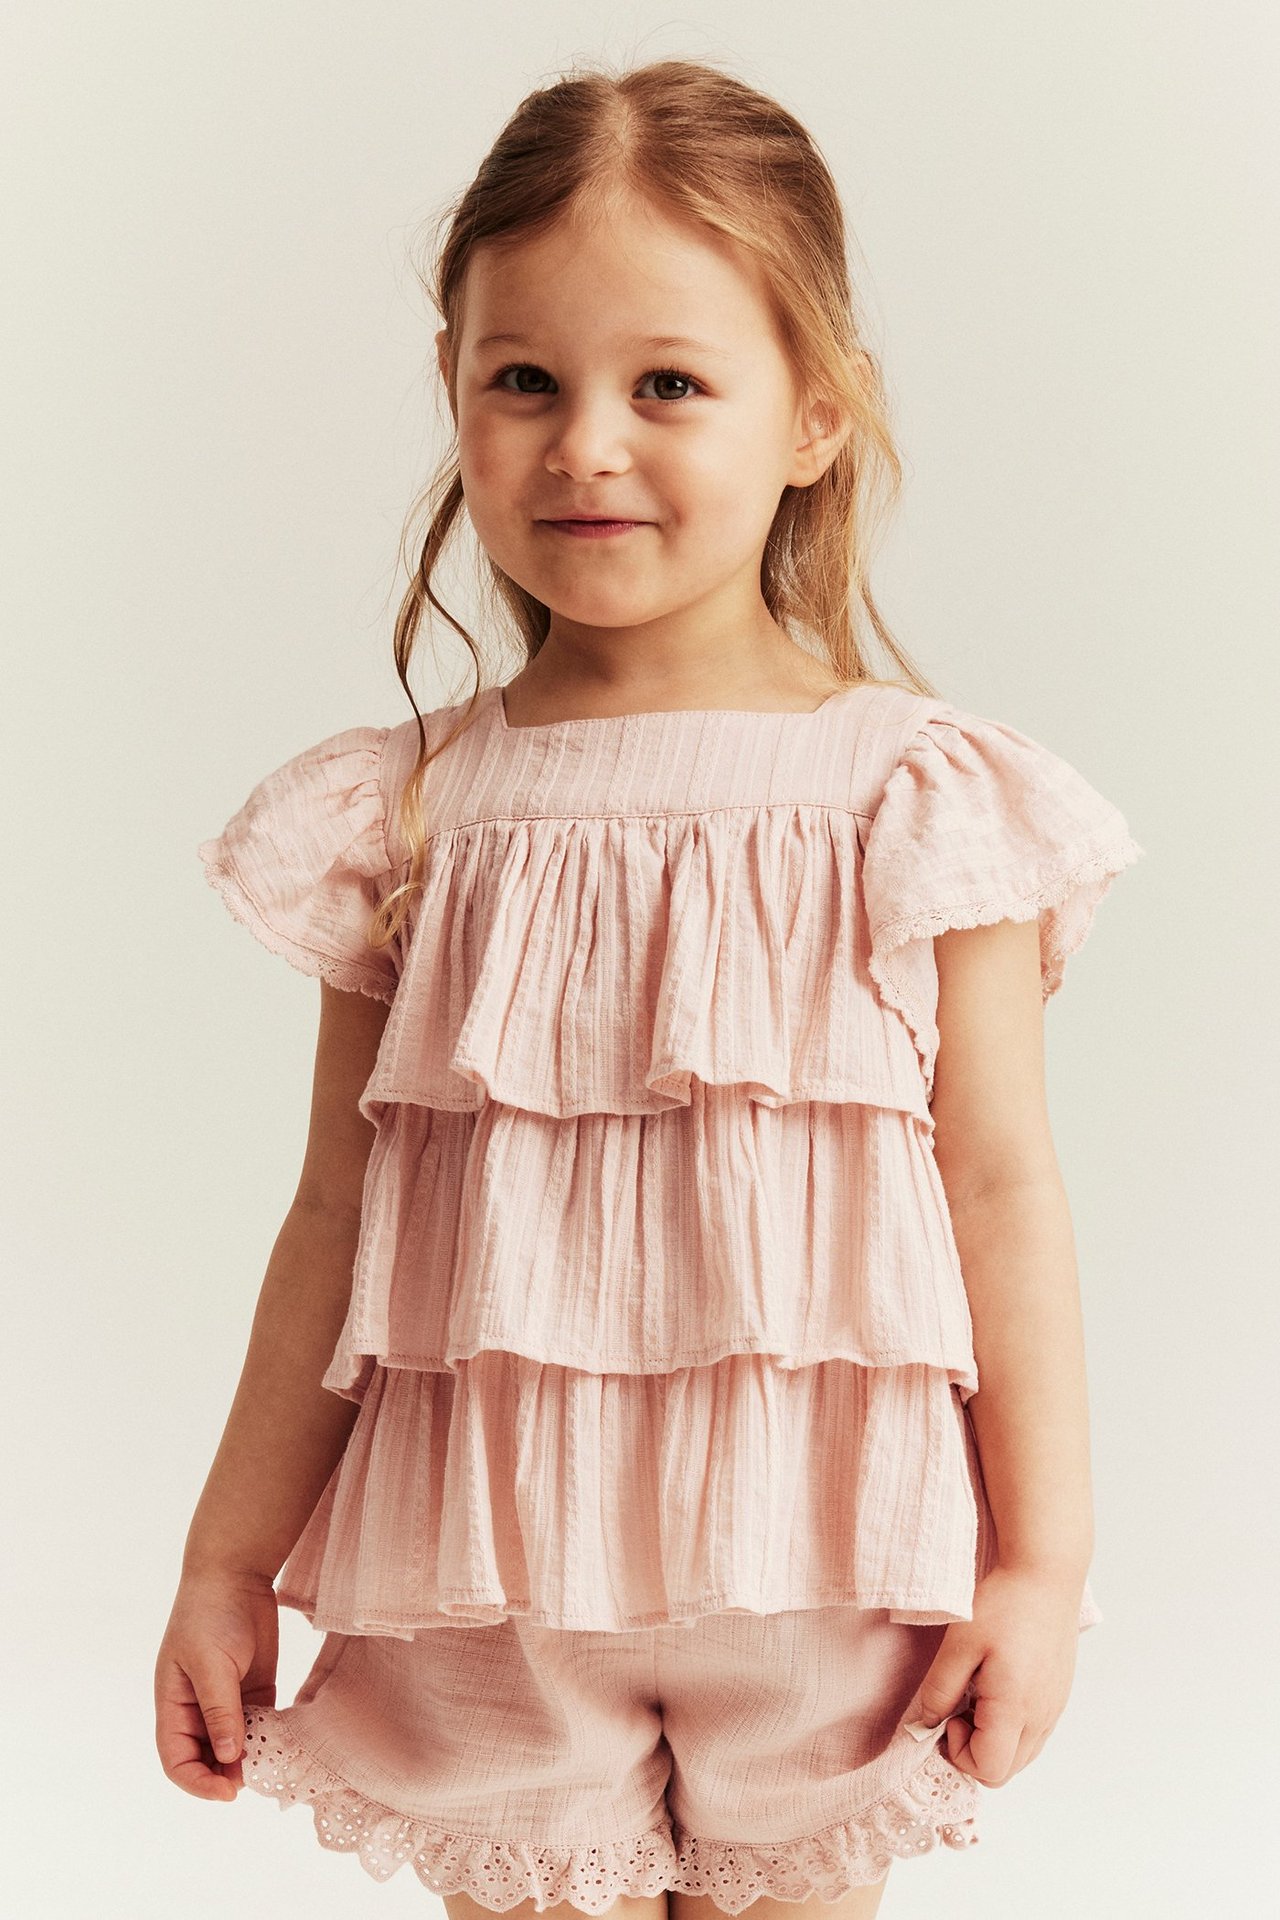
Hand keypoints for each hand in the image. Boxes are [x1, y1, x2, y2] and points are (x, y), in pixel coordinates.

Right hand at [154, 1567, 279, 1801]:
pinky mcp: (254, 1689)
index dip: (197, 1782)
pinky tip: (285, 1744)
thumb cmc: (211, 1614)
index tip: (226, 1792)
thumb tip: (228, 1757)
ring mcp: (227, 1700)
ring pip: (235, 1747)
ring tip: (271, 1766)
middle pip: (206, 1759)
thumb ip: (220, 1710)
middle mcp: (197, 1708)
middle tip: (255, 1780)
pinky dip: (268, 1738)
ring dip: (250, 1760)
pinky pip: (259, 1725)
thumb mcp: (211, 1664)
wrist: (236, 1572)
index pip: (176, 1759)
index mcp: (174, 1704)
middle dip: (226, 1776)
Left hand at [901, 1562, 1083, 1786]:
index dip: (958, 1753)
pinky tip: (996, 1688)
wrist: (1046, 1574)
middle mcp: (1041, 1718)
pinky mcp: (1058, 1697)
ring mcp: (1054, 1709)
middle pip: (1004, 1772)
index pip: (988, 1770)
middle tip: (956, 1708)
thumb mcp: (959, 1644)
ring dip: (992, 1741)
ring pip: (1021, 1756)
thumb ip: (940, 1690)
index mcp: (1015, 1708)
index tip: (948, 1715)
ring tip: (975, 1696)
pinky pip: (1033, 1734)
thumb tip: (927, 1724)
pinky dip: (1010, 1728)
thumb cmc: (1003, 1604)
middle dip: (973, 1752)